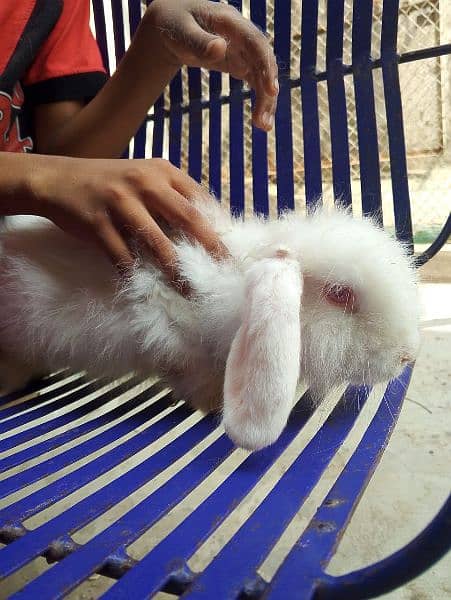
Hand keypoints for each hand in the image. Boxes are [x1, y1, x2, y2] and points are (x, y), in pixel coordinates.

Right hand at [31, 155, 228, 292]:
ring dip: (176, 271)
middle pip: (188, 218)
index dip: (218, 226)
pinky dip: (136, 274)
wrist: (58, 180)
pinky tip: (146, 287)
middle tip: (224, 270)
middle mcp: (144, 182)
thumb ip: (172, 196)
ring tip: (190, 289)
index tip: (230, 250)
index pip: (200, 199)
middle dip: (210, 248)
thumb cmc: (109, 182)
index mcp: (162, 170)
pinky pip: (123, 257)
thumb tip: (207, 228)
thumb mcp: (144, 177)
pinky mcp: (98, 224)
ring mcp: (120, 202)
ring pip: (157, 243)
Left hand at [144, 0, 278, 130]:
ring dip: (266, 100)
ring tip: (263, 126)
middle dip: (267, 91)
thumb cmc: (175, 26)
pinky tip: (260, 120)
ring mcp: (244, 50)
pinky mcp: (241, 63)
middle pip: (263, 62)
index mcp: (230, 21)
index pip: (255, 42)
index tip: (271, 90)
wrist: (173, 25)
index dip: (265, 65)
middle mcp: (243, 35)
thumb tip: (220, 48)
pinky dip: (260, 99)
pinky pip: (256, 81)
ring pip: (263, 75)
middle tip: (263, 122)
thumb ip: (199, 42)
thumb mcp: (181, 33)